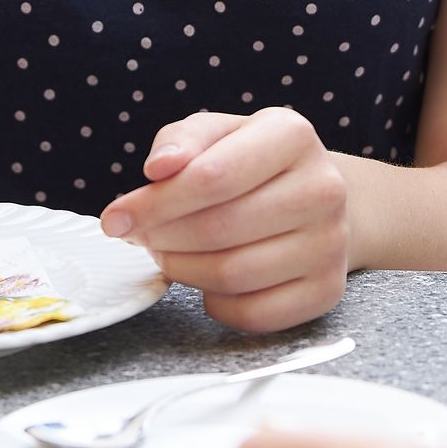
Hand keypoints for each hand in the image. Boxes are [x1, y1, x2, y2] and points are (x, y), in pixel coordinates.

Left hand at [99, 108, 348, 331]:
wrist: (314, 197)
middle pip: (220, 229)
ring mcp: (332, 243)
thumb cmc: (250, 161)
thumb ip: (181, 141)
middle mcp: (324, 188)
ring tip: (168, 254)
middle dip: (163, 238)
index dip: (153, 203)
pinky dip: (216, 304)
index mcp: (292, 136)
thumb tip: (159, 168)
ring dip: (183, 270)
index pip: (212, 177)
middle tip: (141, 238)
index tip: (114, 219)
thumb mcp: (216, 133)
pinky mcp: (328, 290)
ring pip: (233, 275)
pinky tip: (206, 281)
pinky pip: (255, 314)